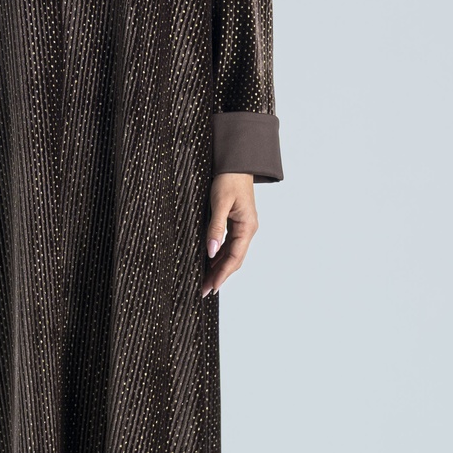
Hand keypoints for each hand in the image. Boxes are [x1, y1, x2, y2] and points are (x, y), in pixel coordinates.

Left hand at [202, 172, 257, 296]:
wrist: (236, 163)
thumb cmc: (229, 179)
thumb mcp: (220, 203)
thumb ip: (215, 228)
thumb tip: (211, 251)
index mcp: (247, 227)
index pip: (235, 258)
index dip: (222, 274)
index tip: (212, 287)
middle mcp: (248, 229)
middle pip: (234, 260)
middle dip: (219, 275)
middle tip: (204, 289)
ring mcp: (243, 227)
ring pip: (232, 254)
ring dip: (219, 267)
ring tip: (205, 281)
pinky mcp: (237, 223)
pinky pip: (229, 244)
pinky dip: (220, 256)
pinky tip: (210, 262)